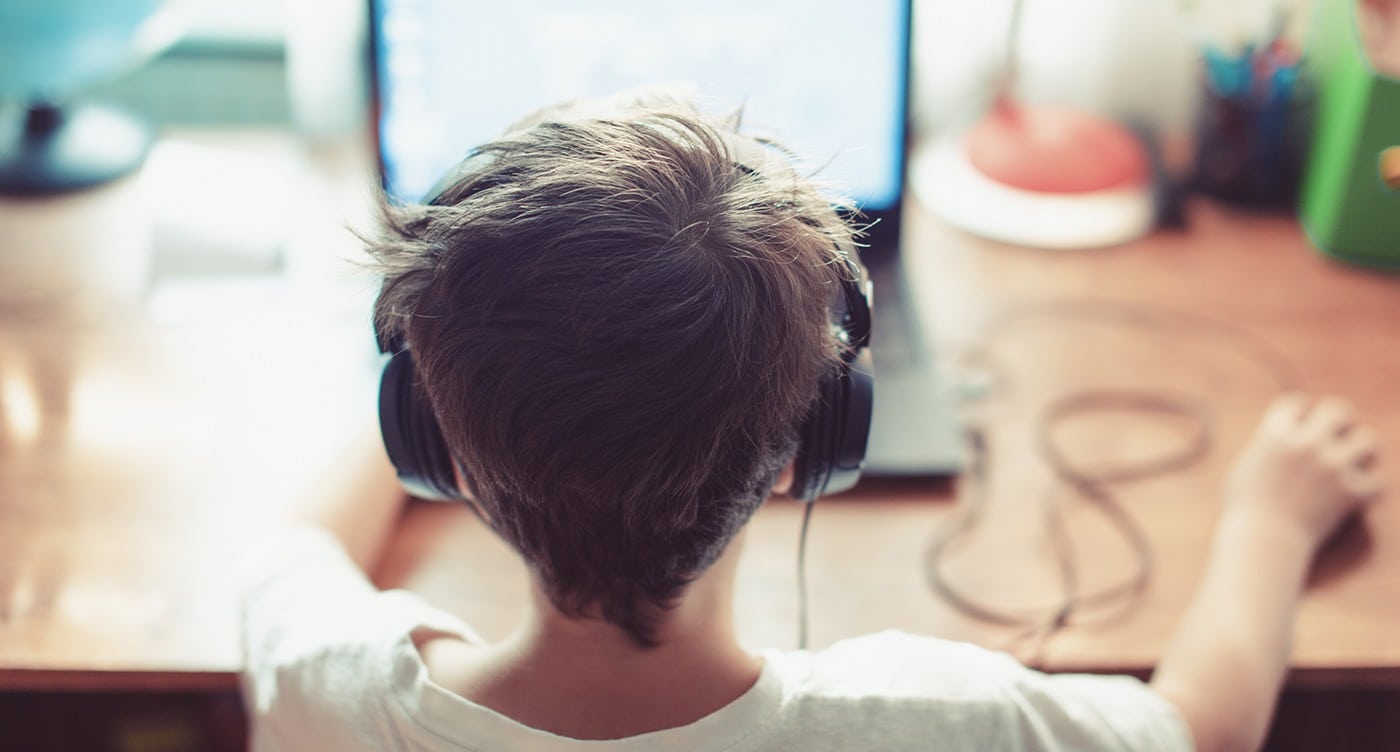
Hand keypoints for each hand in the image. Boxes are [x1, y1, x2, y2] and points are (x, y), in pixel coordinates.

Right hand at [1224, 393, 1383, 553]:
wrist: (1263, 542)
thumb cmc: (1245, 508)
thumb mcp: (1244, 466)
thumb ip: (1266, 444)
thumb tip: (1282, 433)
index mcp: (1276, 433)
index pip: (1296, 402)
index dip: (1299, 414)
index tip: (1299, 428)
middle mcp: (1307, 443)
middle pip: (1338, 410)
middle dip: (1338, 423)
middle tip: (1335, 438)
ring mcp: (1332, 466)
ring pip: (1367, 439)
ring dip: (1361, 450)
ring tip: (1352, 462)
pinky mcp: (1351, 492)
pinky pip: (1378, 480)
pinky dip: (1370, 488)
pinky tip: (1358, 493)